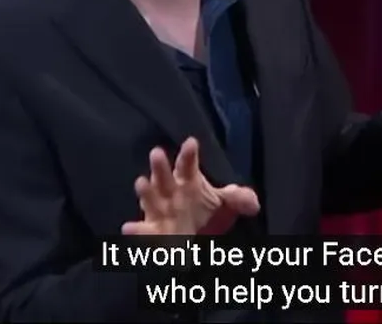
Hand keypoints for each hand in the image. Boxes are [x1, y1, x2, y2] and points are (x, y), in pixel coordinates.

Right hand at [121, 137, 259, 236]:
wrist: (196, 238)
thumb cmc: (207, 212)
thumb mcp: (226, 204)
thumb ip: (239, 199)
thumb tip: (252, 203)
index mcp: (188, 181)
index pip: (188, 165)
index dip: (189, 154)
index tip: (191, 143)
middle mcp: (170, 193)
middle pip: (164, 177)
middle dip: (160, 167)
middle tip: (157, 153)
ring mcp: (160, 211)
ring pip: (151, 200)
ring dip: (146, 192)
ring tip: (141, 182)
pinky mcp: (153, 232)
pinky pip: (144, 232)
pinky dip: (136, 232)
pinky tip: (128, 228)